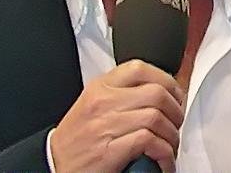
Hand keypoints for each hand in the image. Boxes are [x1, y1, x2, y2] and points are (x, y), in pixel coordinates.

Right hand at [50, 60, 185, 172]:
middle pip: (156, 93)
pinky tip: (163, 160)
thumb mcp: (94, 103)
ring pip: (156, 118)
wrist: (54, 164)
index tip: (176, 95)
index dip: (167, 80)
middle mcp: (103, 103)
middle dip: (176, 110)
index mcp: (100, 87)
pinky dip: (164, 154)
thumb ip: (123, 92)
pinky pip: (150, 142)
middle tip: (176, 123)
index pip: (140, 68)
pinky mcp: (110, 151)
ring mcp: (106, 126)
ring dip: (172, 135)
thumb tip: (160, 90)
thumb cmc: (77, 137)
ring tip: (170, 145)